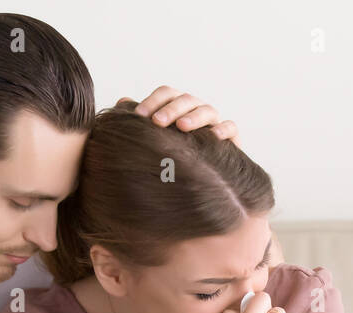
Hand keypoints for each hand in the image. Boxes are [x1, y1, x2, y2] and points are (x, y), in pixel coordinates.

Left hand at [121, 88, 239, 144]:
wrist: (203, 178)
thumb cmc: (173, 154)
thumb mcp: (155, 138)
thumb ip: (141, 121)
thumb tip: (121, 101)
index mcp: (176, 107)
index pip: (166, 94)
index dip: (152, 101)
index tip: (138, 116)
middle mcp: (195, 110)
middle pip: (185, 99)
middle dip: (170, 108)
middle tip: (156, 122)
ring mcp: (214, 122)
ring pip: (207, 110)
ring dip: (194, 116)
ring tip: (182, 126)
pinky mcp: (231, 139)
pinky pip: (231, 127)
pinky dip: (224, 129)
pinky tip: (215, 136)